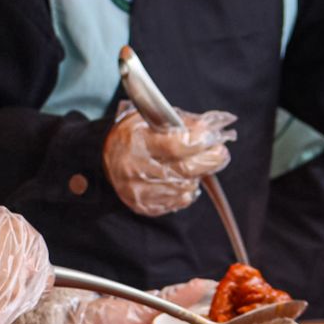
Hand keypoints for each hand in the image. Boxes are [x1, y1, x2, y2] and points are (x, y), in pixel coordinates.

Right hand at [102, 102, 234, 216]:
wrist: (103, 159)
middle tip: (220, 153)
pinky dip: (187, 191)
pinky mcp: (142, 205)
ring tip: (195, 164)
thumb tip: (215, 125)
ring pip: (186, 188)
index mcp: (138, 140)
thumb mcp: (151, 119)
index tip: (217, 137)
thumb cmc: (132, 135)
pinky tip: (183, 180)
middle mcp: (136, 168)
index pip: (178, 145)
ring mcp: (138, 190)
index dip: (203, 142)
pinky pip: (177, 202)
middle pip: (186, 170)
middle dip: (211, 161)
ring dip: (198, 176)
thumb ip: (183, 122)